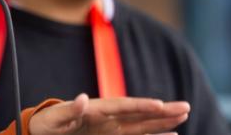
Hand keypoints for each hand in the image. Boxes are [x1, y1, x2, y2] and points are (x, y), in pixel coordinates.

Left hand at [28, 94, 188, 134]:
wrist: (45, 130)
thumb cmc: (49, 123)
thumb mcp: (56, 118)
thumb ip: (71, 110)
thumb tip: (82, 98)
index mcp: (97, 108)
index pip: (124, 106)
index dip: (141, 105)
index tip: (159, 104)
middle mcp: (110, 116)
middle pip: (141, 112)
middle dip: (163, 110)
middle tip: (185, 106)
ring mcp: (114, 127)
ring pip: (145, 124)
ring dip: (164, 121)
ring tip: (184, 114)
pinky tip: (171, 134)